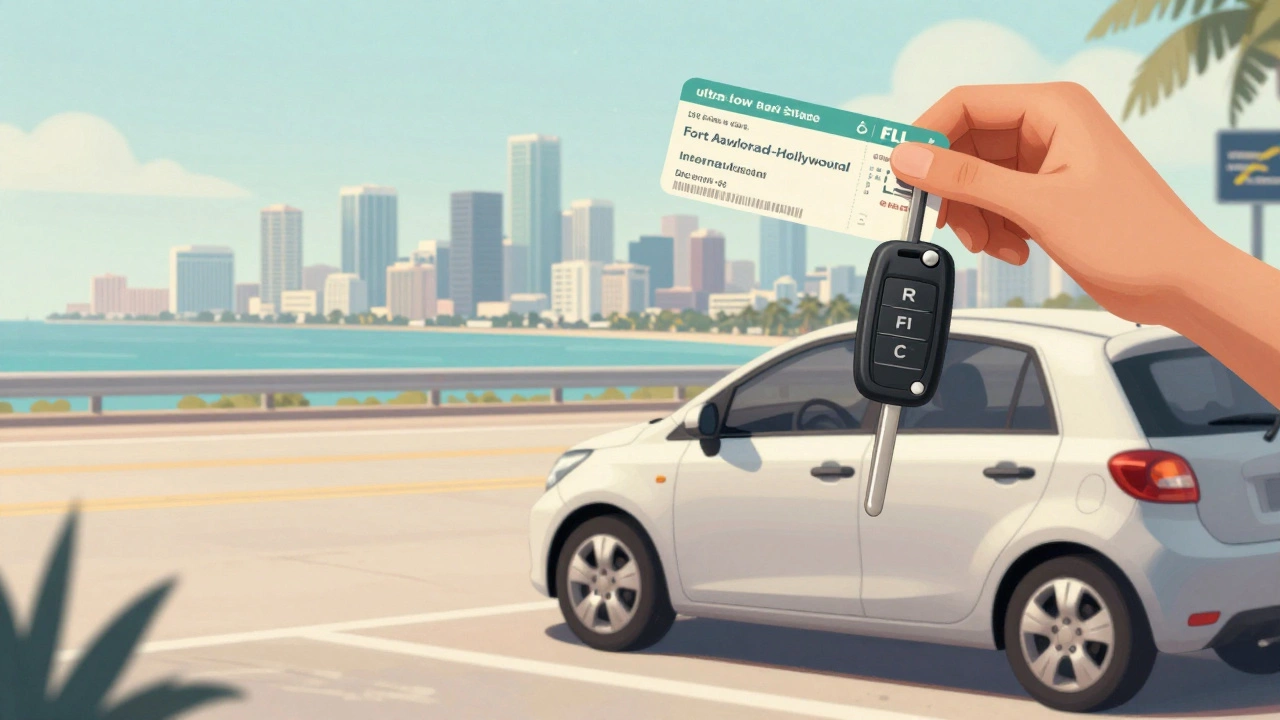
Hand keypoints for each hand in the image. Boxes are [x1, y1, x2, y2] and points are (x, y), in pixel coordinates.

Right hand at [889, 82, 1227, 325]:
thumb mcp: (1037, 206)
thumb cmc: (1132, 236)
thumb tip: (909, 158)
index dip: (927, 137)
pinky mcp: (1046, 194)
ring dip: (974, 216)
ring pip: (976, 179)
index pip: (966, 105)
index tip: (902, 174)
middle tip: (945, 224)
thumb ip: (967, 180)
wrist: (1178, 282)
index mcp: (1053, 108)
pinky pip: (995, 202)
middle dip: (953, 190)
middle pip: (965, 145)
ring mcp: (1047, 161)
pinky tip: (1014, 249)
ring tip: (992, 245)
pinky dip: (993, 228)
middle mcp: (1048, 127)